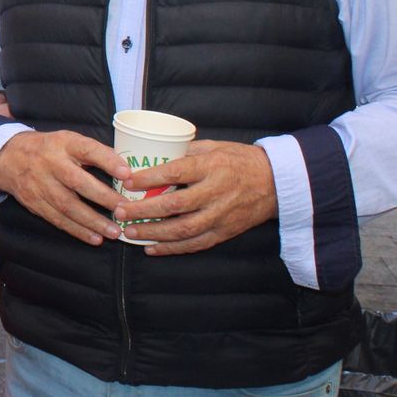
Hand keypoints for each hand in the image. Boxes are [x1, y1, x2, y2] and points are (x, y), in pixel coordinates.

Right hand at [0, 130, 128, 245]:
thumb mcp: (69, 140)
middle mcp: (50, 163)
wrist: (9, 157)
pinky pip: (58, 219)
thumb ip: (94, 152)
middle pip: (77, 182)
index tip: (127, 174)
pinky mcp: (34, 202)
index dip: (107, 160)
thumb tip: (126, 170)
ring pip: (68, 206)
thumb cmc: (49, 149)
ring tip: (114, 231)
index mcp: (63, 143)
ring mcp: (40, 184)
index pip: (87, 149)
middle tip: (124, 210)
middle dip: (103, 198)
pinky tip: (95, 238)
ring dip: (92, 221)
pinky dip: (77, 230)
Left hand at [117, 140, 276, 253]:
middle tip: (120, 212)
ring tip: (130, 233)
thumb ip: (185, 152)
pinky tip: (152, 249)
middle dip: (144, 211)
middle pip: (175, 205)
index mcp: (211, 167)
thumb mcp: (214, 147)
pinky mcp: (226, 231)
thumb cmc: (239, 160)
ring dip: (154, 234)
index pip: (175, 173)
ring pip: (184, 229)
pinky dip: (172, 249)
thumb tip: (152, 155)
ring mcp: (222, 215)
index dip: (149, 179)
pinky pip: (196, 244)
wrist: (277, 182)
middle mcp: (216, 192)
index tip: (126, 181)